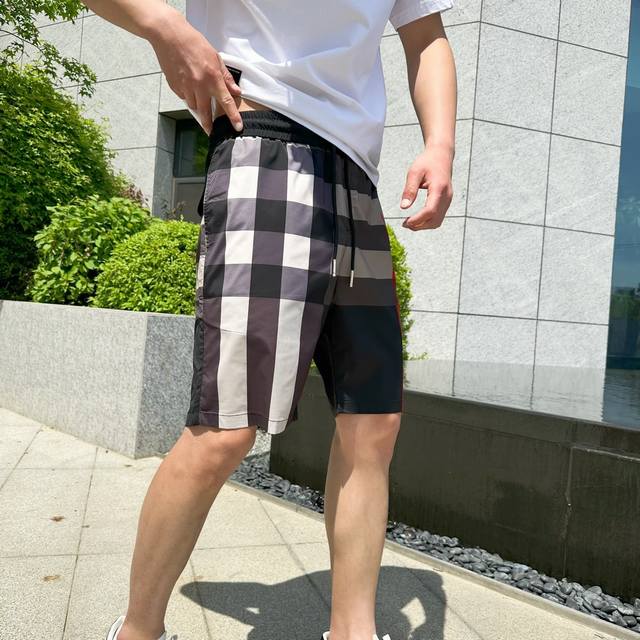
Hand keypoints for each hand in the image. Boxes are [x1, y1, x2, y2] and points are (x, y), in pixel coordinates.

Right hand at [147, 8, 242, 134]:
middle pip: (206, 112)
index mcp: (212, 77)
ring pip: (193, 106)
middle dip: (209, 125)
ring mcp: (185, 87)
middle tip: (211, 131)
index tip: (237, 127)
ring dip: (197, 106)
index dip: (233, 117)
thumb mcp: (215, 57)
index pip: (226, 102)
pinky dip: (187, 95)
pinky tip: (187, 84)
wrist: (169, 35)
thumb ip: (226, 77)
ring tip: (198, 96)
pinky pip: (183, 97)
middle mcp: (199, 85)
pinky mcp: (174, 86)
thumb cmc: (193, 43)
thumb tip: (236, 91)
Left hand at [400, 144, 452, 230]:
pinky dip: (428, 221)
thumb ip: (409, 190)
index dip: (417, 220)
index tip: (405, 222)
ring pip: (438, 221)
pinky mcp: (446, 201)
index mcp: (439, 188)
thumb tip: (403, 207)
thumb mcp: (414, 172)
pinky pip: (439, 217)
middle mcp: (447, 196)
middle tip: (404, 224)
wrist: (441, 155)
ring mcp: (448, 200)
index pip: (430, 211)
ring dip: (424, 225)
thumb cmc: (427, 162)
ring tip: (409, 223)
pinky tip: (417, 219)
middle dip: (419, 225)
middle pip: (435, 220)